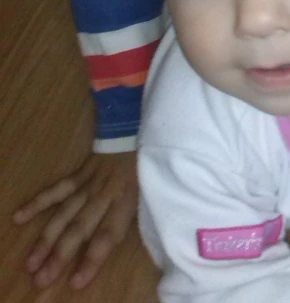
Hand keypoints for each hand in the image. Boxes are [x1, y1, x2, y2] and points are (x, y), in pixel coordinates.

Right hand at [13, 150, 137, 288]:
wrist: (133, 134)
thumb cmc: (140, 174)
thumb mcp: (141, 199)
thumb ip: (123, 221)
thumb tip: (103, 250)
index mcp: (124, 203)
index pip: (108, 235)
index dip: (92, 259)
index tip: (76, 282)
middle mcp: (104, 194)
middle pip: (80, 227)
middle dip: (61, 255)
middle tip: (42, 278)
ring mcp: (89, 183)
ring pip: (65, 213)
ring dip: (47, 238)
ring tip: (31, 262)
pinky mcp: (78, 174)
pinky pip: (57, 189)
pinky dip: (38, 203)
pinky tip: (19, 217)